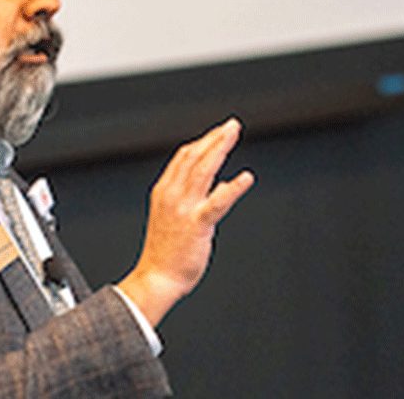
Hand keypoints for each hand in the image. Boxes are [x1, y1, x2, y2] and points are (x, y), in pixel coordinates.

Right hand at [117, 118, 255, 326]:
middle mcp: (172, 195)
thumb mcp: (176, 217)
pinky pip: (217, 202)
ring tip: (234, 134)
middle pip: (194, 156)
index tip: (219, 132)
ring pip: (203, 169)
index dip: (204, 141)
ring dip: (220, 148)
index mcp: (165, 191)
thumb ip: (196, 198)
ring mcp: (184, 208)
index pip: (184, 157)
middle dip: (215, 138)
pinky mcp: (197, 224)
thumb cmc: (166, 252)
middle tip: (232, 125)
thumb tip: (220, 185)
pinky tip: (246, 177)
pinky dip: (232, 188)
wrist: (157, 278)